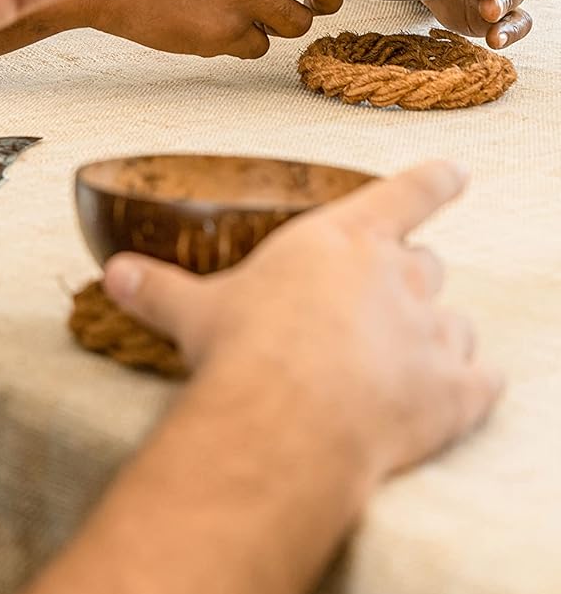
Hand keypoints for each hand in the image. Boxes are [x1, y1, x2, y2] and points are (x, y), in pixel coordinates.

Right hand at [105, 161, 501, 486]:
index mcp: (343, 240)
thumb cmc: (245, 351)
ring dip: (438, 337)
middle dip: (411, 280)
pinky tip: (459, 397)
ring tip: (411, 358)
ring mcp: (432, 334)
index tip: (457, 171)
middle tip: (385, 303)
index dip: (434, 180)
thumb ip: (159, 288)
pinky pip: (481, 382)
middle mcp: (398, 276)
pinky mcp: (453, 393)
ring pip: (456, 323)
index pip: (406, 191)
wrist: (288, 422)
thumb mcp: (196, 311)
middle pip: (428, 263)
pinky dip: (471, 389)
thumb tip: (112, 273)